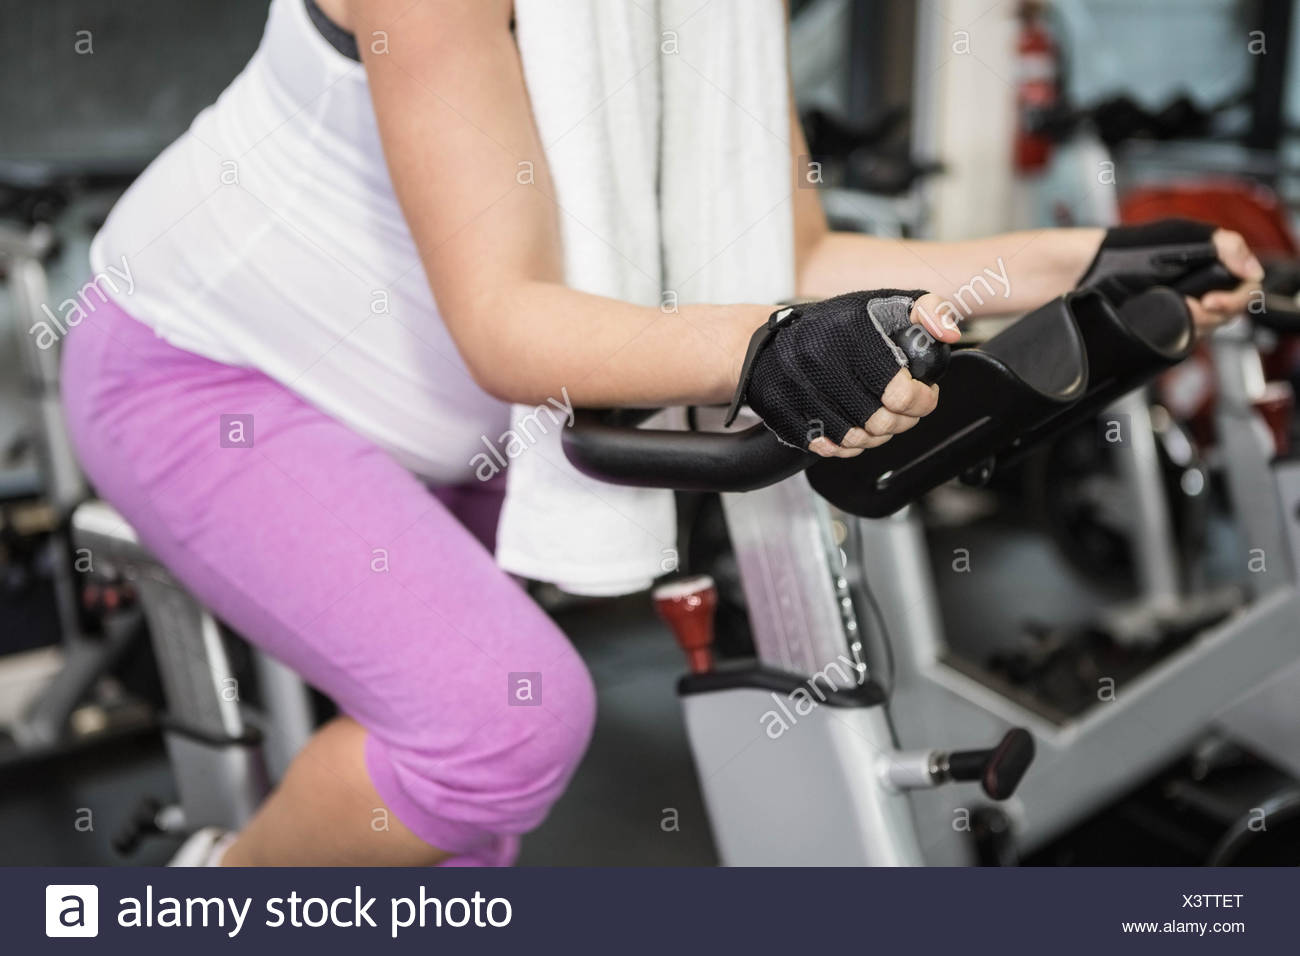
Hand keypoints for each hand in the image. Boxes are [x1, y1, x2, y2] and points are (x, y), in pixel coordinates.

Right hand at [727, 291, 950, 457]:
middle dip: (902, 421)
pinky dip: (846, 446)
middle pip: (879, 421)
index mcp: (850, 334)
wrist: (765, 339)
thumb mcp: (883, 303)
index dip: (921, 401)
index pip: (899, 391)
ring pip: (855, 439)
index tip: (924, 394)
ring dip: (876, 437)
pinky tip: (852, 429)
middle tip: (904, 410)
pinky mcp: (782, 412)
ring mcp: (798, 390)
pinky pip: (825, 448)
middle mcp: (820, 361)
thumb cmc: (831, 325)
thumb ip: (927, 310)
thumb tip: (947, 333)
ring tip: (880, 420)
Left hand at [1078, 218, 1263, 331]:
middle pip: (1227, 314)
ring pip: (1206, 330)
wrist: (1089, 272)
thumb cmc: (1130, 250)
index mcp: (1212, 264)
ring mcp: (1180, 309)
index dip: (1235, 299)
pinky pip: (1182, 340)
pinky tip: (1163, 327)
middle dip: (1209, 314)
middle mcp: (1199, 287)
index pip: (1245, 290)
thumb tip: (1253, 269)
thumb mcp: (1184, 237)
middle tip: (1186, 306)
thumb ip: (1226, 247)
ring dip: (1193, 326)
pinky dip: (1177, 336)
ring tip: (1170, 309)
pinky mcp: (1162, 327)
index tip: (1212, 301)